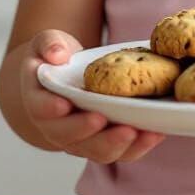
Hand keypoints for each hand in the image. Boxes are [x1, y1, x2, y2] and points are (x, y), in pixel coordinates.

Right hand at [21, 30, 166, 162]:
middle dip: (91, 132)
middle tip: (107, 121)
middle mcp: (57, 128)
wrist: (62, 77)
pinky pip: (120, 150)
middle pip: (71, 138)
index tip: (65, 104)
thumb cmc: (56, 59)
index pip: (41, 109)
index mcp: (39, 102)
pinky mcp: (104, 141)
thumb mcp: (48, 43)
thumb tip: (58, 54)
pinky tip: (156, 133)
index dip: (51, 109)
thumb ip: (50, 45)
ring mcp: (81, 139)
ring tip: (140, 132)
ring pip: (97, 151)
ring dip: (119, 144)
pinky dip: (138, 145)